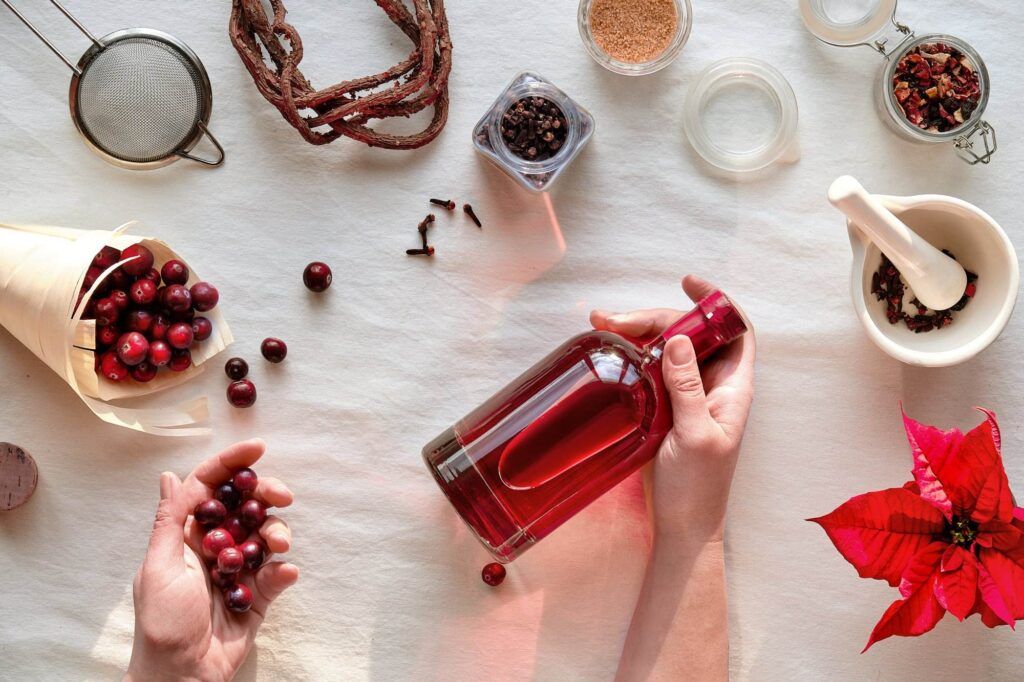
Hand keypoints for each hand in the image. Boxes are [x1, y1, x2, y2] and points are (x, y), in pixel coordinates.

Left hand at [126, 439, 298, 681]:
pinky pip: (278, 573)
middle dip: (267, 494)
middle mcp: (215, 545)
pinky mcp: (258, 594)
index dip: (232, 464)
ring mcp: (239, 568)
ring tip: (277, 547)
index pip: (210, 487)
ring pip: (266, 534)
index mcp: (187, 534)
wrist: (182, 675)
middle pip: (246, 504)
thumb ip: (170, 520)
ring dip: (276, 533)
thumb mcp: (159, 565)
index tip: (258, 447)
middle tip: (283, 496)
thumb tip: (170, 475)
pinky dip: (284, 570)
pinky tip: (283, 573)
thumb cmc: (162, 623)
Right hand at [591, 275, 755, 545]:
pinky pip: (648, 368)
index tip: (687, 283)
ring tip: (600, 324)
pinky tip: (608, 349)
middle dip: (655, 317)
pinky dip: (629, 354)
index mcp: (732, 387)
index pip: (734, 330)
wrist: (681, 525)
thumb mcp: (696, 437)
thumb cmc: (699, 488)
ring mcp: (685, 393)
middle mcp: (711, 384)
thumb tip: (680, 340)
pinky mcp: (661, 406)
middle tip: (615, 319)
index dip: (716, 302)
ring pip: (665, 347)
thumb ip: (688, 389)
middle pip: (689, 333)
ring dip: (636, 332)